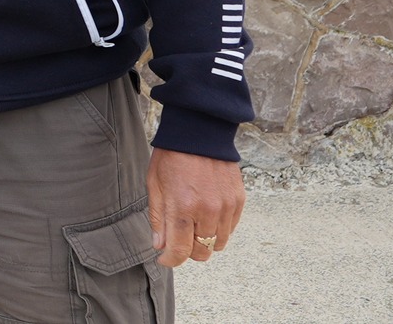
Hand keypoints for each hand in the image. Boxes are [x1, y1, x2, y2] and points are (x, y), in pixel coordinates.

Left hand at [147, 147, 244, 266]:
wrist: (199, 132)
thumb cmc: (171, 156)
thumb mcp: (154, 184)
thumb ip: (157, 218)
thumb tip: (160, 245)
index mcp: (182, 207)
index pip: (180, 250)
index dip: (171, 260)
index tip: (165, 259)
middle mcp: (207, 211)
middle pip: (202, 252)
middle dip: (188, 251)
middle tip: (178, 240)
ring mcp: (226, 206)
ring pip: (218, 243)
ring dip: (205, 241)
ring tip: (193, 224)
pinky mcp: (238, 200)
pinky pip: (231, 228)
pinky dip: (219, 228)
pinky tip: (207, 214)